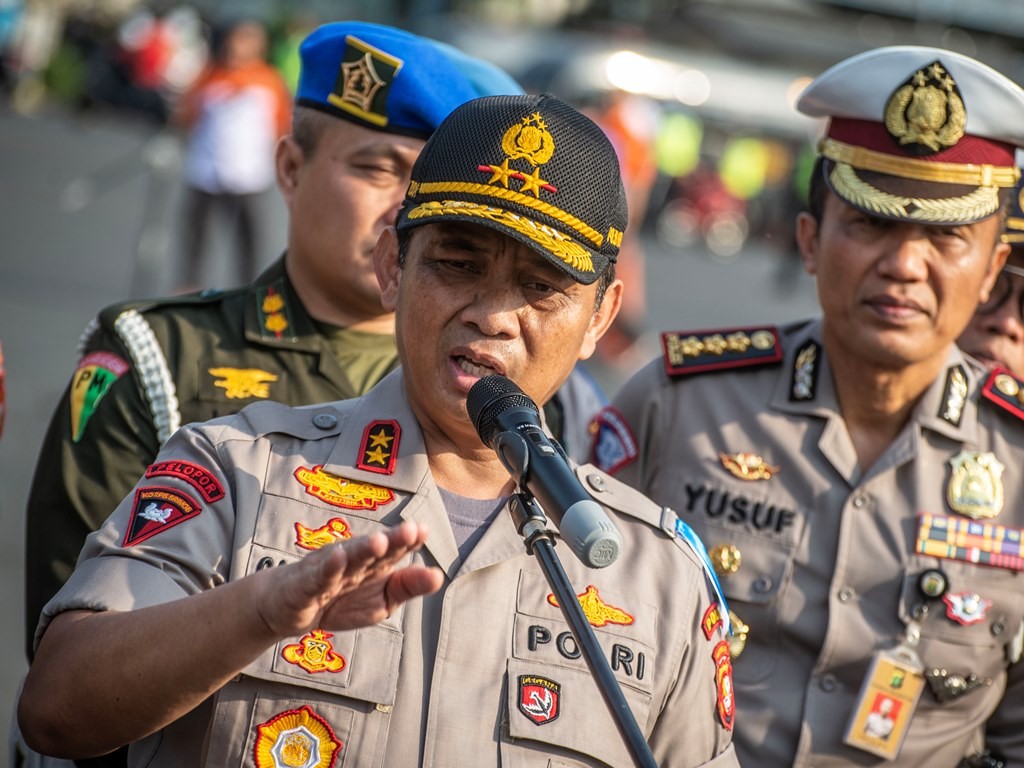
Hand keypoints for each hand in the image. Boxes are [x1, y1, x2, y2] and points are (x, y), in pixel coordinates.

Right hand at [254, 521, 442, 637]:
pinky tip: (337, 557)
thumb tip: (439, 575)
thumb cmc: (336, 600)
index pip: (394, 550)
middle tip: (411, 529)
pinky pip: (317, 577)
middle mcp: (351, 561)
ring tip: (379, 540)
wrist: (284, 609)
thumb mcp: (379, 601)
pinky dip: (327, 568)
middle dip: (392, 540)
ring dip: (362, 550)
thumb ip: (406, 587)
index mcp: (372, 564)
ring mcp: (327, 571)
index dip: (408, 541)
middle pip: (374, 550)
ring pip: (347, 559)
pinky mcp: (304, 586)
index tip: (424, 531)